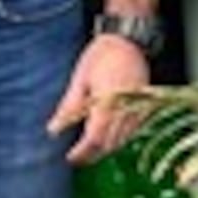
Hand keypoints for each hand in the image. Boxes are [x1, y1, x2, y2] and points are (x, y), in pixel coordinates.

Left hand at [48, 33, 152, 163]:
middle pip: (110, 143)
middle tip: (77, 158)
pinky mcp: (144, 105)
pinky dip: (120, 138)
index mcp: (108, 102)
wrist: (128, 38)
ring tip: (90, 151)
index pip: (95, 138)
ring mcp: (138, 107)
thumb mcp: (80, 78)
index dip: (82, 152)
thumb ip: (69, 107)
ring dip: (106, 148)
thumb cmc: (102, 55)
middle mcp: (126, 108)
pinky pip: (133, 130)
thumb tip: (53, 130)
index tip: (70, 158)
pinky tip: (108, 137)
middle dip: (93, 154)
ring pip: (123, 140)